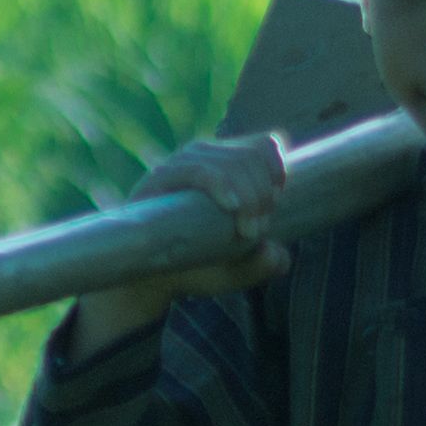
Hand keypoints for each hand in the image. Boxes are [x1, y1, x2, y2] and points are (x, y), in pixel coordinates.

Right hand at [71, 129, 292, 346]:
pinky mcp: (161, 177)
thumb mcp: (236, 270)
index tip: (273, 207)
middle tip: (255, 231)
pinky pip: (199, 169)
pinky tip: (232, 209)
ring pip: (232, 162)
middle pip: (253, 154)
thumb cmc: (192, 267)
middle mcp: (205, 158)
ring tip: (245, 233)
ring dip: (249, 197)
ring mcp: (182, 165)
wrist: (146, 280)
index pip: (264, 145)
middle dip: (263, 194)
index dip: (276, 170)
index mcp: (225, 166)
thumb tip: (279, 256)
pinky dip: (221, 185)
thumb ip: (263, 264)